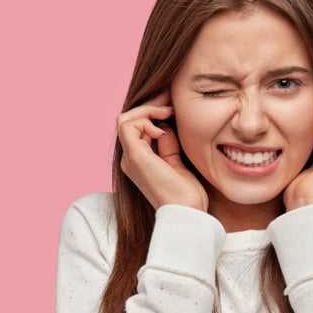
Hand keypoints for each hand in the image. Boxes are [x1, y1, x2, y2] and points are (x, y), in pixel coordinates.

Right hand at [118, 92, 207, 211]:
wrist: (187, 213)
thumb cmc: (187, 193)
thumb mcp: (177, 160)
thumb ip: (168, 142)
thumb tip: (166, 124)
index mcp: (139, 160)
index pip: (137, 127)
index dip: (152, 112)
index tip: (174, 108)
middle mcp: (130, 159)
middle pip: (129, 120)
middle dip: (150, 105)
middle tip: (171, 100)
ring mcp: (130, 158)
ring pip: (125, 119)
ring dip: (147, 110)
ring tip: (168, 112)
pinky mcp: (135, 157)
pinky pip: (128, 124)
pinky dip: (145, 120)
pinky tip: (162, 129)